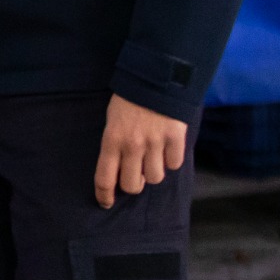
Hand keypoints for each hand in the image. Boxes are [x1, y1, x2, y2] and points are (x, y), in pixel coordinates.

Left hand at [93, 94, 187, 208]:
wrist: (155, 77)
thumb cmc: (129, 99)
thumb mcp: (112, 120)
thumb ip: (115, 144)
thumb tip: (119, 170)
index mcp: (112, 139)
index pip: (104, 177)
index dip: (104, 195)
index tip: (106, 202)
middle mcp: (132, 145)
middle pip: (132, 185)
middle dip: (134, 184)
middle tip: (136, 173)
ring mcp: (155, 142)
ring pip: (155, 178)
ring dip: (154, 172)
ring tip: (153, 157)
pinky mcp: (176, 138)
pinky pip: (174, 164)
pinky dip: (171, 160)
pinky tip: (167, 148)